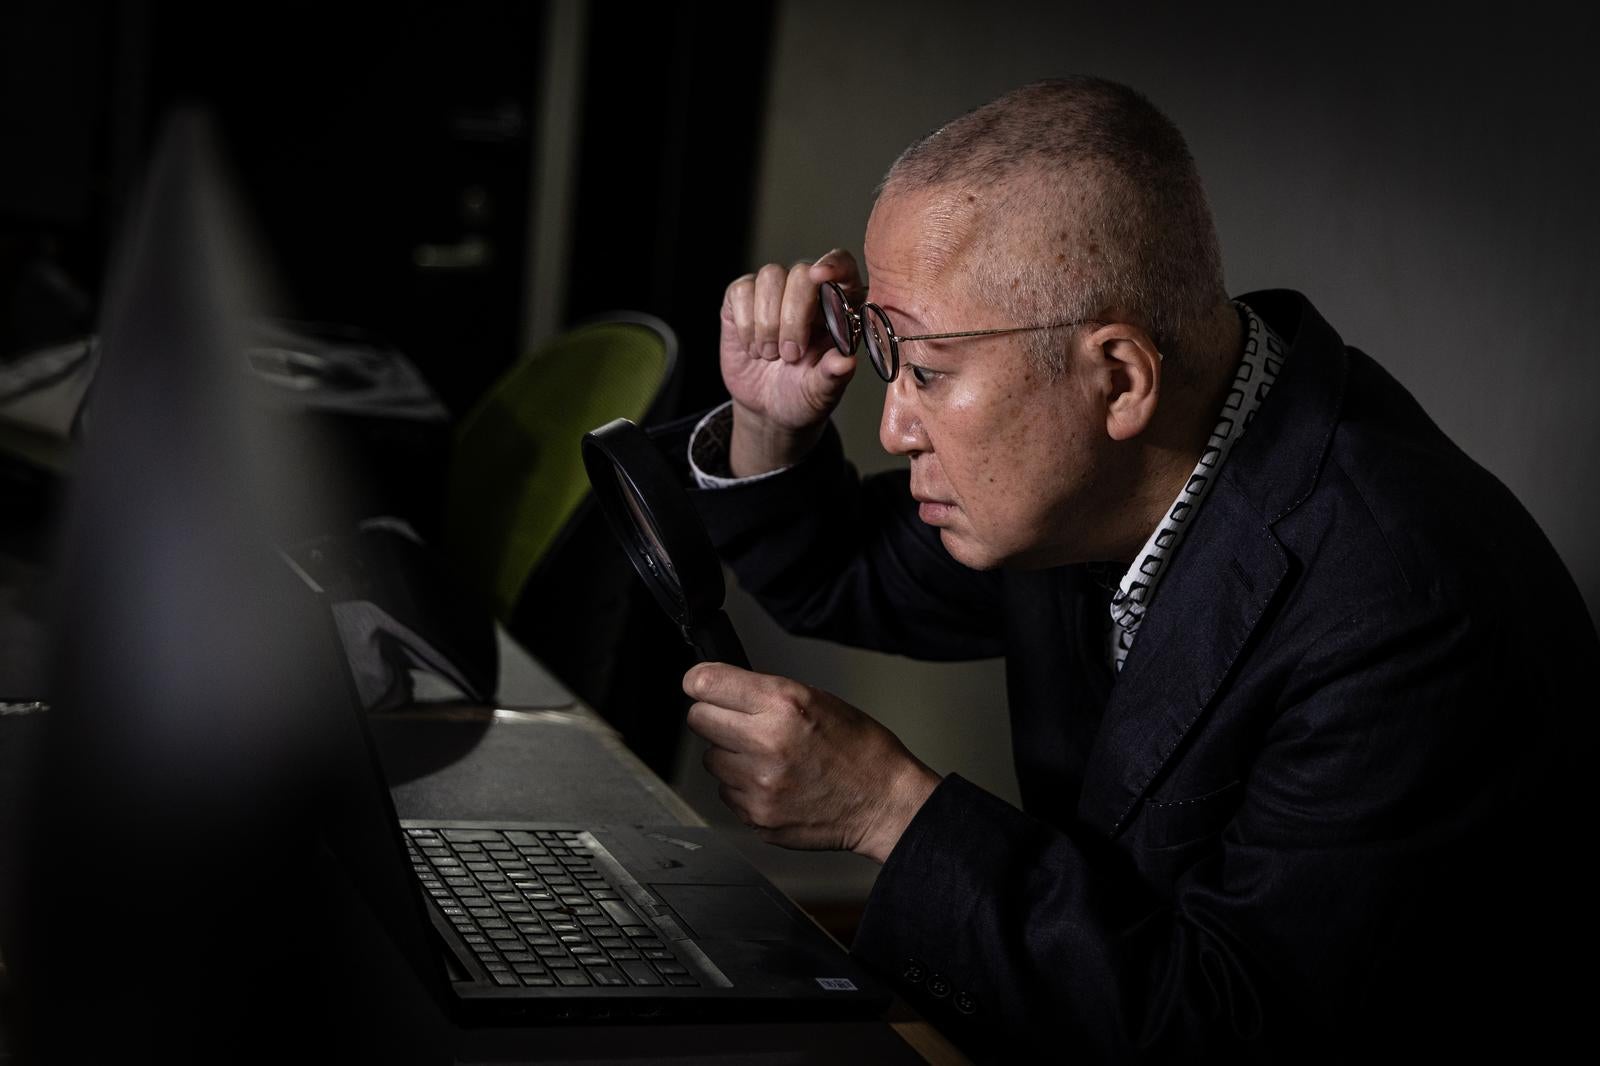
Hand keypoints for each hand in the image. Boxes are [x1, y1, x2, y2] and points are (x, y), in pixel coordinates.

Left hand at [682, 661, 939, 862]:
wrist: (884, 803)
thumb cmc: (860, 749)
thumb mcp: (817, 699)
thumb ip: (765, 694)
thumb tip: (722, 691)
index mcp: (782, 705)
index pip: (704, 684)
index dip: (701, 683)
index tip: (702, 686)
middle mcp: (766, 744)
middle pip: (698, 721)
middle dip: (715, 718)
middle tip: (741, 724)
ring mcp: (758, 786)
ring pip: (711, 760)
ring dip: (730, 756)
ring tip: (767, 758)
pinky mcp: (756, 817)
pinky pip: (727, 793)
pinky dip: (743, 788)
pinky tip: (774, 783)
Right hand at [719, 250, 862, 475]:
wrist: (767, 409)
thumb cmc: (804, 394)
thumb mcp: (821, 392)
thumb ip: (833, 375)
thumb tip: (847, 362)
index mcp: (841, 307)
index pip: (843, 266)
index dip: (833, 265)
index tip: (821, 276)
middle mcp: (809, 291)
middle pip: (801, 273)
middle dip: (793, 316)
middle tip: (790, 356)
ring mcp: (775, 292)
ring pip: (770, 277)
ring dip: (767, 322)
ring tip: (769, 355)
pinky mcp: (743, 299)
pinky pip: (741, 291)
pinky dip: (745, 323)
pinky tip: (752, 347)